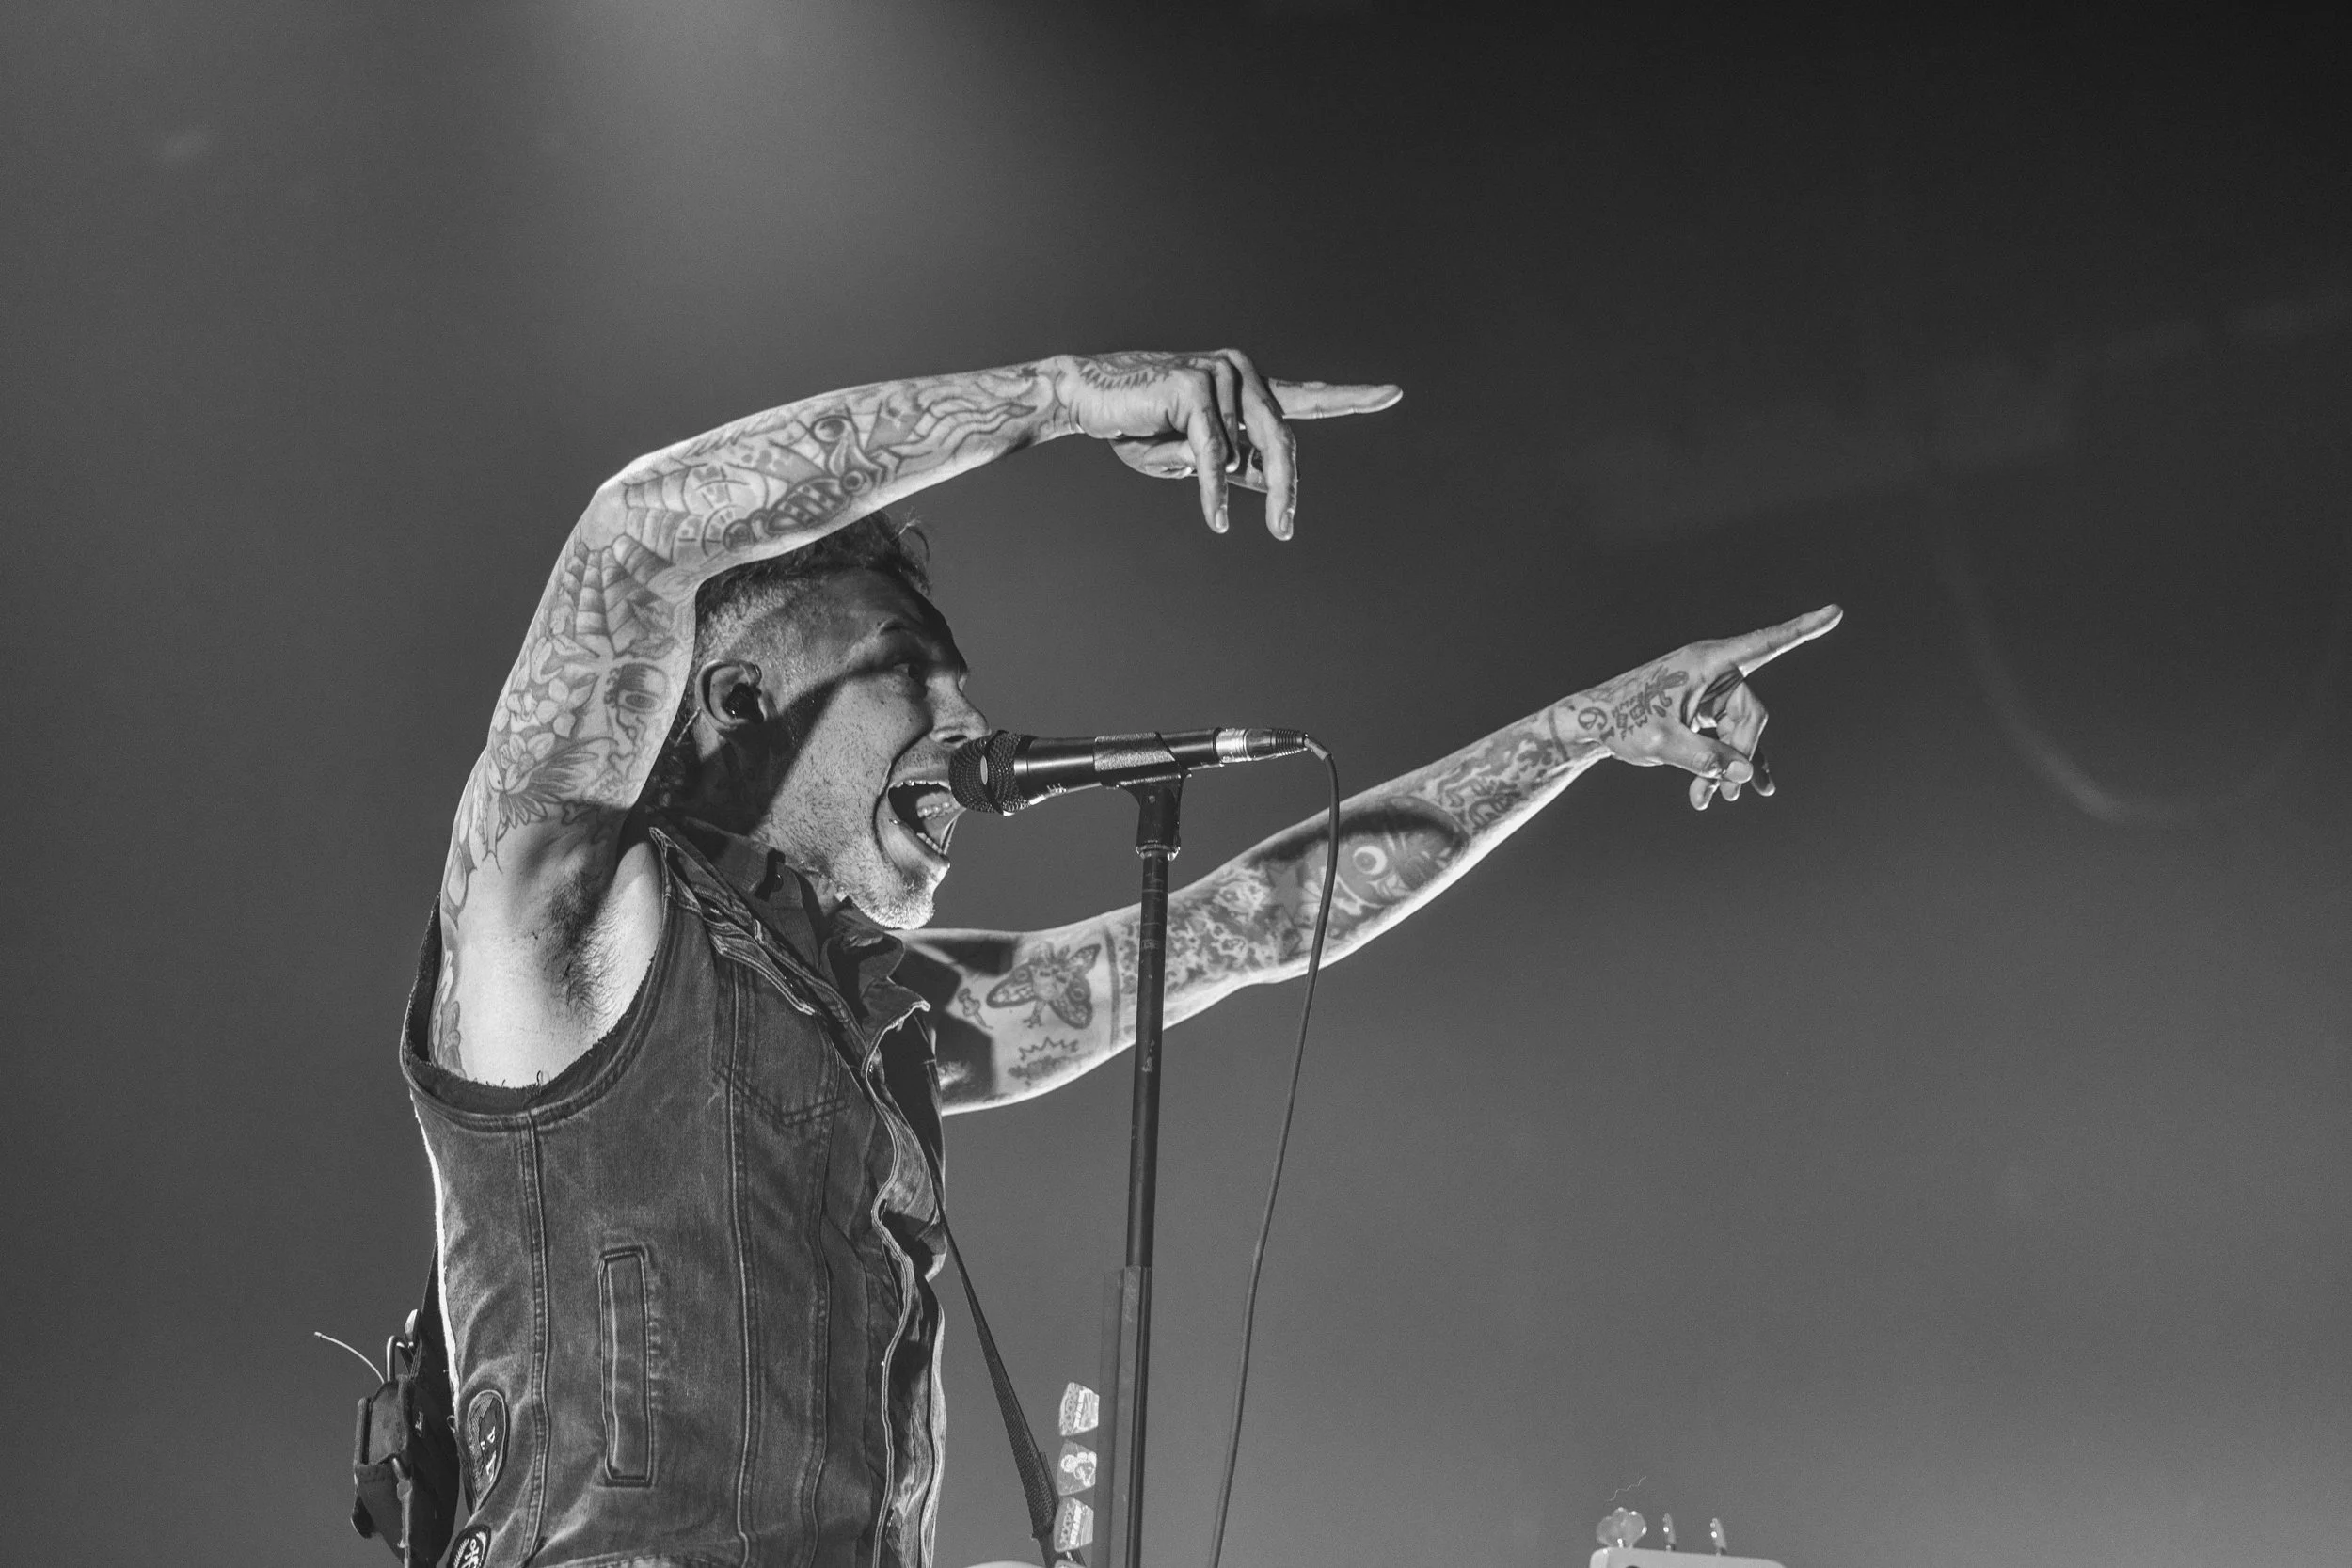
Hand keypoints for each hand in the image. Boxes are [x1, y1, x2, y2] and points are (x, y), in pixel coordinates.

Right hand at [1047, 350, 1400, 537]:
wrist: (1087, 399)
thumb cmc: (1140, 427)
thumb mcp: (1195, 456)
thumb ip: (1237, 463)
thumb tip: (1271, 480)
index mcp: (1247, 388)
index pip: (1306, 395)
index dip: (1351, 397)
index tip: (1393, 393)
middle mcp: (1241, 373)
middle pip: (1281, 439)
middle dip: (1284, 489)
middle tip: (1284, 531)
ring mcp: (1221, 372)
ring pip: (1243, 452)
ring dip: (1224, 487)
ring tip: (1214, 505)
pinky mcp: (1196, 383)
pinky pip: (1213, 453)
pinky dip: (1213, 490)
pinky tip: (1217, 519)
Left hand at [1575, 605, 1843, 809]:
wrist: (1592, 724)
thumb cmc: (1621, 721)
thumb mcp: (1660, 743)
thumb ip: (1704, 758)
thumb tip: (1744, 774)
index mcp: (1707, 662)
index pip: (1766, 644)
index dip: (1803, 630)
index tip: (1835, 611)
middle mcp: (1714, 671)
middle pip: (1751, 714)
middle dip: (1740, 755)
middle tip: (1720, 793)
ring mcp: (1710, 692)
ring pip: (1740, 732)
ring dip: (1731, 766)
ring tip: (1714, 799)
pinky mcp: (1705, 712)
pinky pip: (1730, 738)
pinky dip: (1730, 764)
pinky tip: (1740, 790)